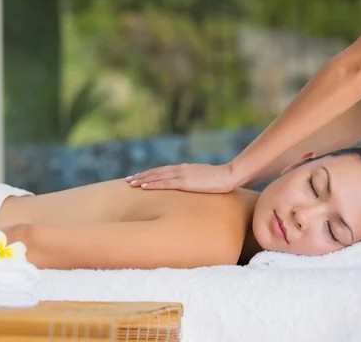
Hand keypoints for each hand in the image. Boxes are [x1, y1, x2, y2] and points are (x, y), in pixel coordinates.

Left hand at [125, 163, 239, 192]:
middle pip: (156, 172)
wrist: (232, 175)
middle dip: (142, 176)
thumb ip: (197, 183)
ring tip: (131, 184)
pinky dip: (152, 184)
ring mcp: (182, 174)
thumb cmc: (223, 180)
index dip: (150, 174)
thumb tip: (195, 190)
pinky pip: (165, 183)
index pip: (163, 171)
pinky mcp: (185, 182)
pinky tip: (143, 187)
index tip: (139, 178)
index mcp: (185, 169)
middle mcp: (181, 169)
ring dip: (142, 179)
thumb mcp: (206, 180)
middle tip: (128, 180)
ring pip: (157, 176)